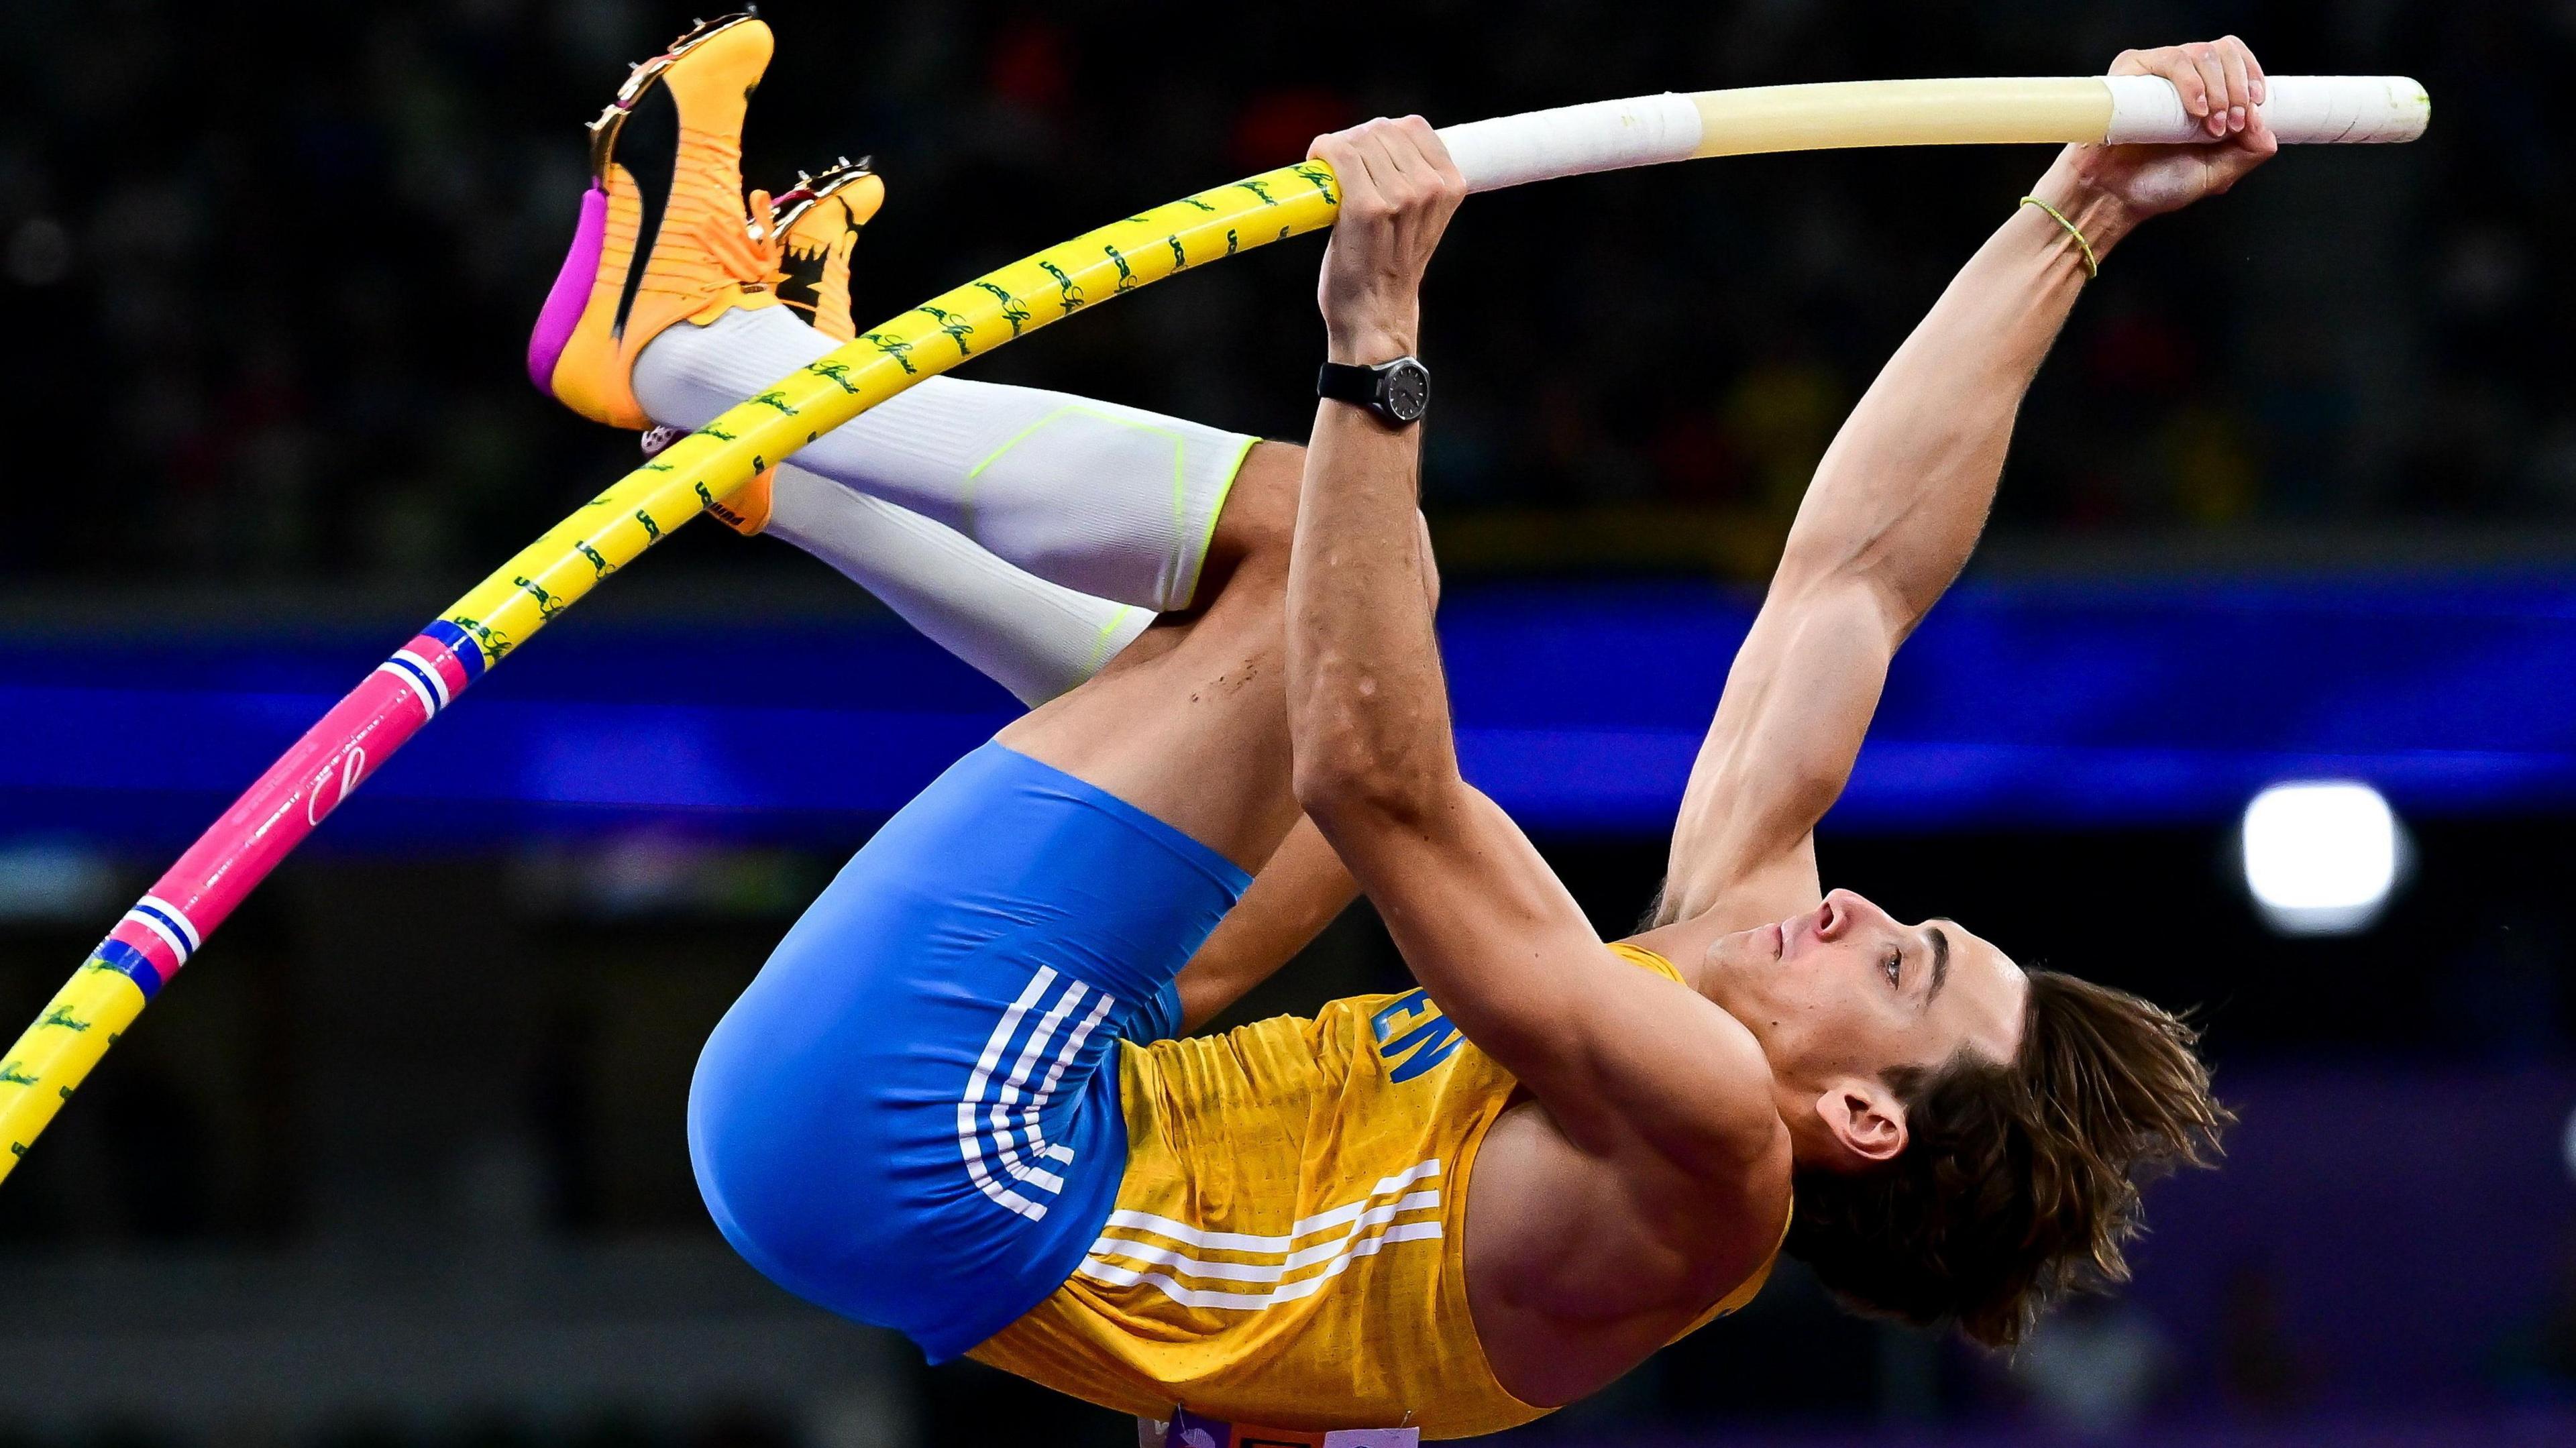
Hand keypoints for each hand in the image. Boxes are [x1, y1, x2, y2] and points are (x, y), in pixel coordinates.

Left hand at [1308, 117, 1467, 362]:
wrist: (1376, 314)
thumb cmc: (1391, 266)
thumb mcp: (1422, 219)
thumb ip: (1415, 179)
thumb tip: (1377, 136)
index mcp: (1451, 185)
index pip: (1412, 127)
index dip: (1382, 135)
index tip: (1365, 156)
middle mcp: (1429, 188)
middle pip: (1381, 129)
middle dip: (1355, 143)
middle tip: (1340, 170)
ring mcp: (1399, 197)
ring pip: (1358, 139)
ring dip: (1336, 151)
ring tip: (1332, 178)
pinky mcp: (1366, 208)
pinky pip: (1339, 154)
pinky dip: (1323, 153)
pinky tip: (1316, 164)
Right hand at [2033, 37, 2279, 255]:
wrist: (2112, 198)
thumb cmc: (2155, 186)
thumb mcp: (2217, 174)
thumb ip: (2249, 151)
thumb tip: (2265, 121)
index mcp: (2203, 93)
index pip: (2236, 59)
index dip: (2252, 75)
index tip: (2255, 106)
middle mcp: (2181, 79)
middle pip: (2224, 51)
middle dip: (2238, 86)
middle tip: (2231, 123)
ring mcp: (2155, 74)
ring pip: (2202, 53)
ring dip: (2219, 87)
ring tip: (2211, 124)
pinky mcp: (2130, 73)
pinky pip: (2170, 59)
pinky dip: (2191, 82)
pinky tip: (2196, 109)